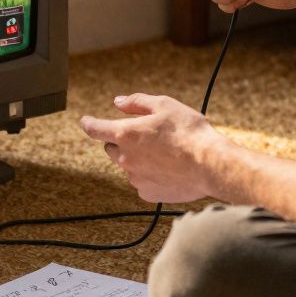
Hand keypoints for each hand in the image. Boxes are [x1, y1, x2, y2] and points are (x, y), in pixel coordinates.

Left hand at [79, 94, 232, 202]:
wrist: (210, 164)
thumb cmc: (188, 132)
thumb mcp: (164, 105)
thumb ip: (136, 102)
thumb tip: (118, 102)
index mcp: (125, 134)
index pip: (95, 129)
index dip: (89, 123)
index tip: (86, 121)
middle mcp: (125, 158)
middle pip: (112, 148)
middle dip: (122, 141)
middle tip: (145, 136)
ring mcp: (135, 178)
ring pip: (129, 166)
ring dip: (138, 159)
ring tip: (164, 153)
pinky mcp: (148, 193)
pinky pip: (142, 182)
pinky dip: (150, 175)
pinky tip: (168, 169)